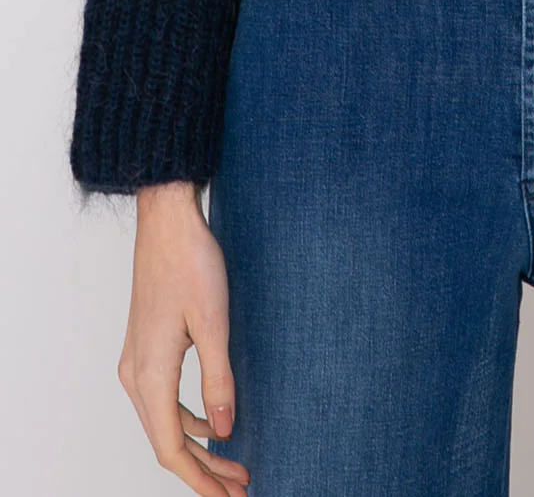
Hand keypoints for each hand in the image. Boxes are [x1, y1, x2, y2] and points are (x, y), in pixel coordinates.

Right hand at [116, 180, 250, 494]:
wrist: (166, 221)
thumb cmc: (191, 263)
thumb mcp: (214, 323)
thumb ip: (219, 381)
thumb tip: (226, 433)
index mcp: (149, 375)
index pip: (171, 449)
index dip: (202, 479)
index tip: (233, 495)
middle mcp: (135, 375)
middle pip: (166, 442)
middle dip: (203, 470)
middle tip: (240, 486)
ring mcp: (136, 361)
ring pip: (164, 423)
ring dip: (197, 446)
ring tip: (233, 463)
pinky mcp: (146, 347)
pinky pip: (163, 400)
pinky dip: (188, 419)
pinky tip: (214, 422)